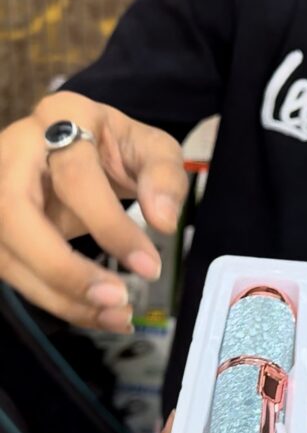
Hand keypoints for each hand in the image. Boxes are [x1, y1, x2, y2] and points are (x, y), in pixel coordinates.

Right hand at [0, 91, 187, 332]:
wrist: (80, 144)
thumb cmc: (116, 147)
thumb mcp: (151, 149)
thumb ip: (164, 177)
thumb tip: (163, 221)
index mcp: (60, 117)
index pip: (75, 176)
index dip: (110, 225)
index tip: (150, 267)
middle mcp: (13, 149)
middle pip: (14, 212)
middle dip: (63, 267)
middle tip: (116, 299)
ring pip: (6, 250)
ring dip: (59, 295)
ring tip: (114, 316)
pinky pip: (12, 269)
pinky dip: (55, 299)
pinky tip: (94, 314)